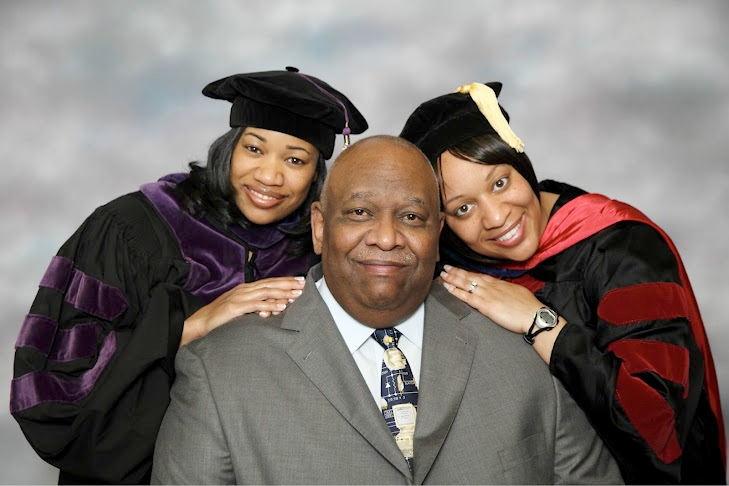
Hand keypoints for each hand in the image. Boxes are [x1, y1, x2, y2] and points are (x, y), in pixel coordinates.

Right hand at [180, 276, 305, 345]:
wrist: (200, 323)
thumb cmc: (221, 318)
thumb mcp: (241, 308)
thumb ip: (256, 305)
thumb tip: (274, 307)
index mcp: (246, 288)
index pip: (269, 282)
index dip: (285, 280)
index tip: (299, 280)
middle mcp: (244, 290)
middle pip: (270, 284)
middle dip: (288, 284)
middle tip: (304, 284)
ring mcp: (239, 297)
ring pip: (266, 292)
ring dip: (283, 292)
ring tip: (297, 294)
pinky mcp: (235, 307)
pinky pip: (256, 305)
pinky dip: (270, 305)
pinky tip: (281, 306)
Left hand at [439, 264, 542, 334]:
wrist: (533, 315)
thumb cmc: (529, 307)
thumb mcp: (518, 292)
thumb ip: (507, 290)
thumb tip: (503, 290)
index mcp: (499, 284)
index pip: (480, 276)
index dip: (468, 273)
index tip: (460, 270)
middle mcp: (491, 286)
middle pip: (470, 276)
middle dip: (457, 272)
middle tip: (446, 267)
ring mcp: (487, 294)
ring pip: (466, 284)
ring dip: (452, 278)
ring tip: (443, 275)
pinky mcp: (485, 305)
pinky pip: (467, 296)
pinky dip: (456, 291)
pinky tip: (448, 288)